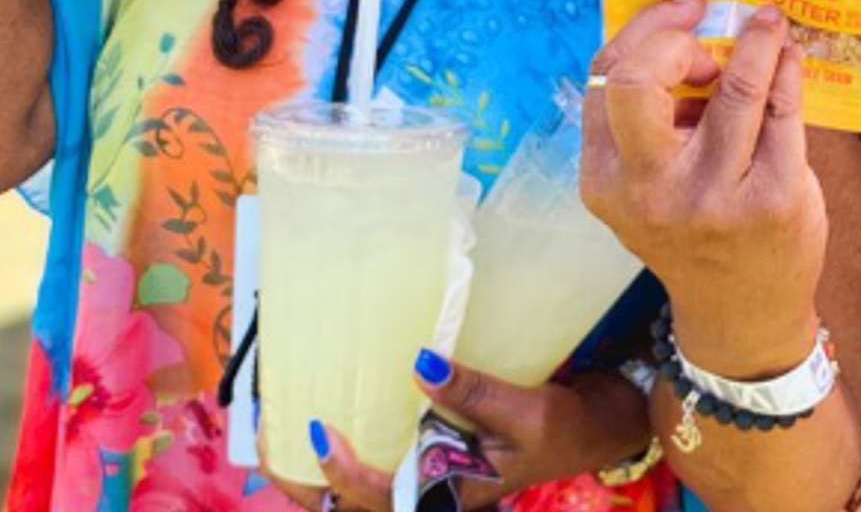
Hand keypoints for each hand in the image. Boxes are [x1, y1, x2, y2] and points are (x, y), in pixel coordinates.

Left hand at [264, 353, 653, 511]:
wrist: (591, 430)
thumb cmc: (561, 428)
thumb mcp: (524, 410)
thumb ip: (473, 392)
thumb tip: (420, 362)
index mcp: (450, 494)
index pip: (381, 497)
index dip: (343, 471)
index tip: (321, 428)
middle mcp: (430, 494)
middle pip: (351, 506)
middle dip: (304, 482)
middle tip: (269, 440)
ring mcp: (427, 480)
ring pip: (355, 493)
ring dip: (315, 472)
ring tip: (281, 432)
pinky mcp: (431, 458)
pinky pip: (376, 465)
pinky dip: (345, 453)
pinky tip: (328, 420)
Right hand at [581, 0, 828, 377]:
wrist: (742, 314)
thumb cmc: (694, 228)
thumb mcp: (646, 181)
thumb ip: (652, 115)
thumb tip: (690, 25)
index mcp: (606, 178)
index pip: (606, 77)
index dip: (645, 31)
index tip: (682, 10)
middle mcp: (651, 189)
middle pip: (638, 81)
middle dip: (674, 36)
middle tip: (708, 25)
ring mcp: (713, 198)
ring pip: (734, 90)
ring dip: (757, 42)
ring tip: (769, 23)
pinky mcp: (773, 201)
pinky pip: (780, 113)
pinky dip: (785, 74)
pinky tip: (787, 60)